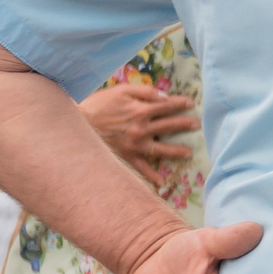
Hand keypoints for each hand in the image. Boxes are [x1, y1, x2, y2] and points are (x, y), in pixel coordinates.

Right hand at [81, 82, 198, 185]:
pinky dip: (151, 176)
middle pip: (169, 126)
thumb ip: (145, 91)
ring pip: (161, 149)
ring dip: (177, 151)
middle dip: (184, 124)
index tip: (191, 103)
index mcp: (142, 110)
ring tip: (189, 153)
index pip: (167, 106)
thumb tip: (165, 96)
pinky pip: (141, 168)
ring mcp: (135, 145)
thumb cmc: (99, 105)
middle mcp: (142, 129)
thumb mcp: (121, 91)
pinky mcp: (126, 156)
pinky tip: (161, 183)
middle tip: (196, 125)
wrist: (76, 124)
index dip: (181, 104)